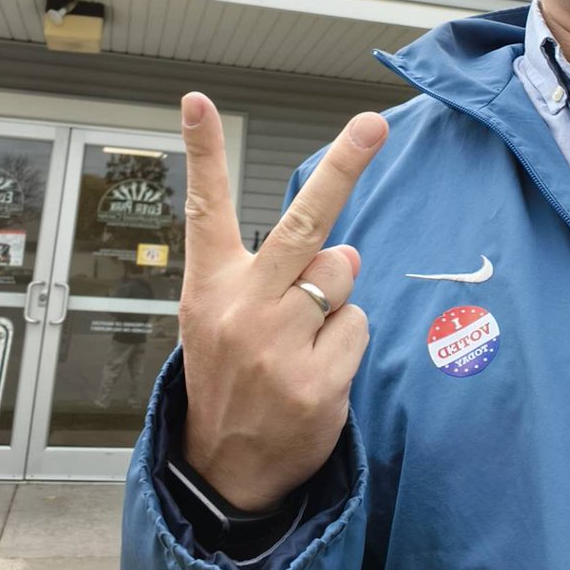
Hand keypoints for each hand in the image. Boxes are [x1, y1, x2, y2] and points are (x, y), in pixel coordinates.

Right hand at [177, 91, 387, 512]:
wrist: (223, 468)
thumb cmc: (229, 377)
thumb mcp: (222, 319)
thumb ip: (274, 275)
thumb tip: (348, 248)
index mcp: (211, 287)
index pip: (205, 208)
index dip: (202, 152)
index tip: (197, 101)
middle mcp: (242, 309)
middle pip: (304, 224)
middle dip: (343, 167)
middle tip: (372, 124)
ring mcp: (279, 346)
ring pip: (343, 275)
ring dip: (336, 297)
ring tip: (302, 338)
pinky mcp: (317, 382)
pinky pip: (358, 326)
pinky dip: (346, 342)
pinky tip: (316, 370)